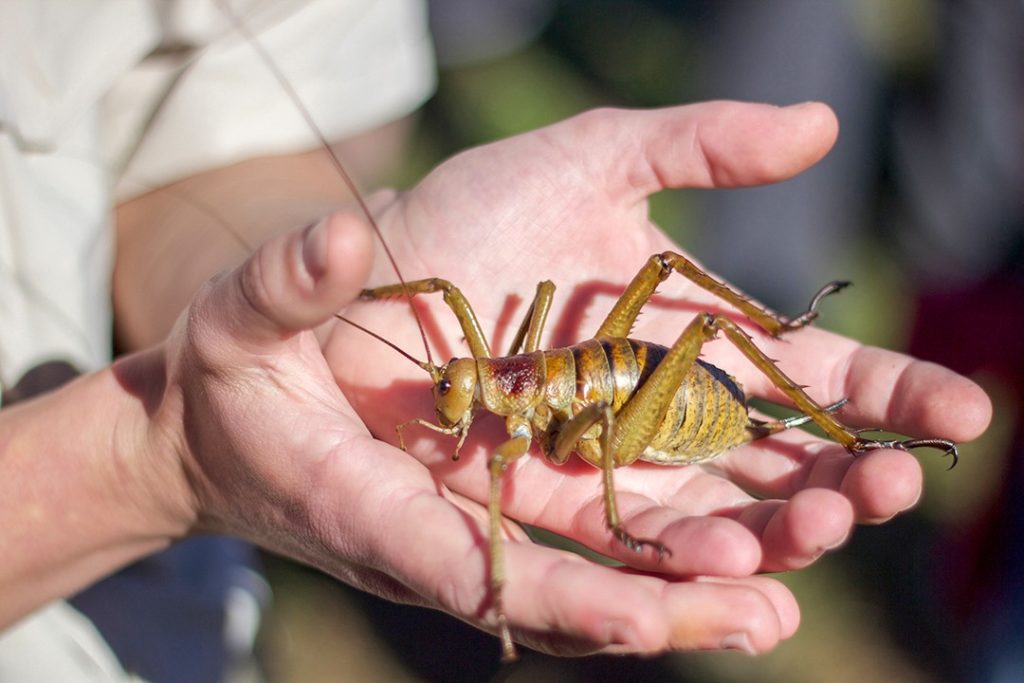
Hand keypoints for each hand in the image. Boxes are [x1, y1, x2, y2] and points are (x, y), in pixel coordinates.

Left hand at [309, 101, 991, 638]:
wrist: (326, 293)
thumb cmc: (451, 222)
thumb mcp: (579, 159)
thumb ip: (693, 146)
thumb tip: (823, 126)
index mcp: (677, 344)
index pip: (801, 379)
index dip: (881, 397)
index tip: (961, 411)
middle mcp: (645, 423)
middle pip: (763, 471)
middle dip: (834, 487)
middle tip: (885, 486)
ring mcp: (582, 480)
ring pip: (693, 534)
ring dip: (760, 546)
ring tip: (809, 537)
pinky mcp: (510, 523)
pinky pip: (591, 569)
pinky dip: (649, 597)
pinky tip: (717, 607)